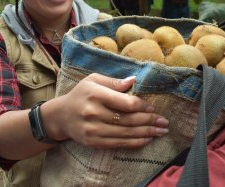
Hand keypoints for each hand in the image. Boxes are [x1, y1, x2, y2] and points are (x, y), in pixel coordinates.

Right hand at [46, 73, 168, 148]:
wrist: (61, 116)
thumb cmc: (81, 94)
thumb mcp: (93, 80)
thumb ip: (114, 81)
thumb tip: (134, 80)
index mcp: (95, 94)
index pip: (125, 103)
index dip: (142, 106)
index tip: (152, 107)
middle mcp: (94, 113)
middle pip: (128, 120)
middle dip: (149, 121)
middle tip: (164, 121)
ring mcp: (93, 130)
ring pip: (126, 133)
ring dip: (146, 133)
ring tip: (160, 131)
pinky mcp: (93, 142)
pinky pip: (118, 144)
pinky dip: (135, 142)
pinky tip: (147, 139)